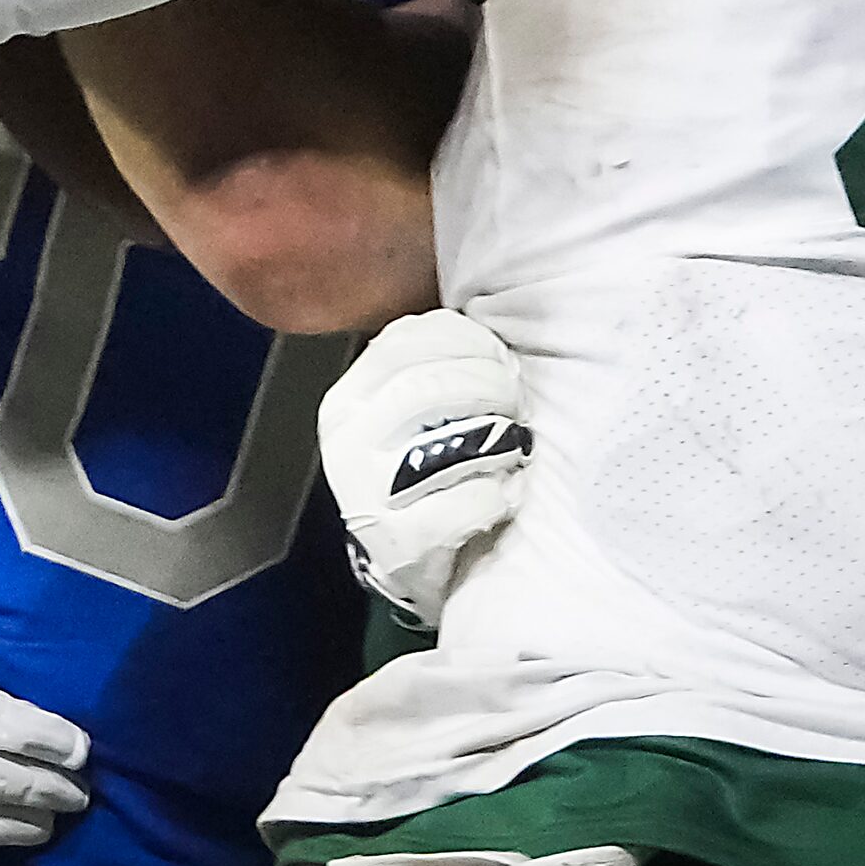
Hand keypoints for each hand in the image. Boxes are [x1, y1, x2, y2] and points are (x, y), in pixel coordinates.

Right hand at [320, 309, 531, 627]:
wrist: (414, 557)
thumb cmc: (430, 466)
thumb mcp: (419, 406)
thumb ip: (436, 362)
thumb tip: (488, 308)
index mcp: (352, 395)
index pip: (406, 340)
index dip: (467, 340)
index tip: (500, 356)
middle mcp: (347, 439)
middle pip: (427, 386)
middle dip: (488, 386)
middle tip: (517, 403)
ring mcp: (364, 493)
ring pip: (442, 442)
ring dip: (496, 439)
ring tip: (515, 445)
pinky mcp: (395, 544)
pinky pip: (458, 506)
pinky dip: (493, 495)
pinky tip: (506, 493)